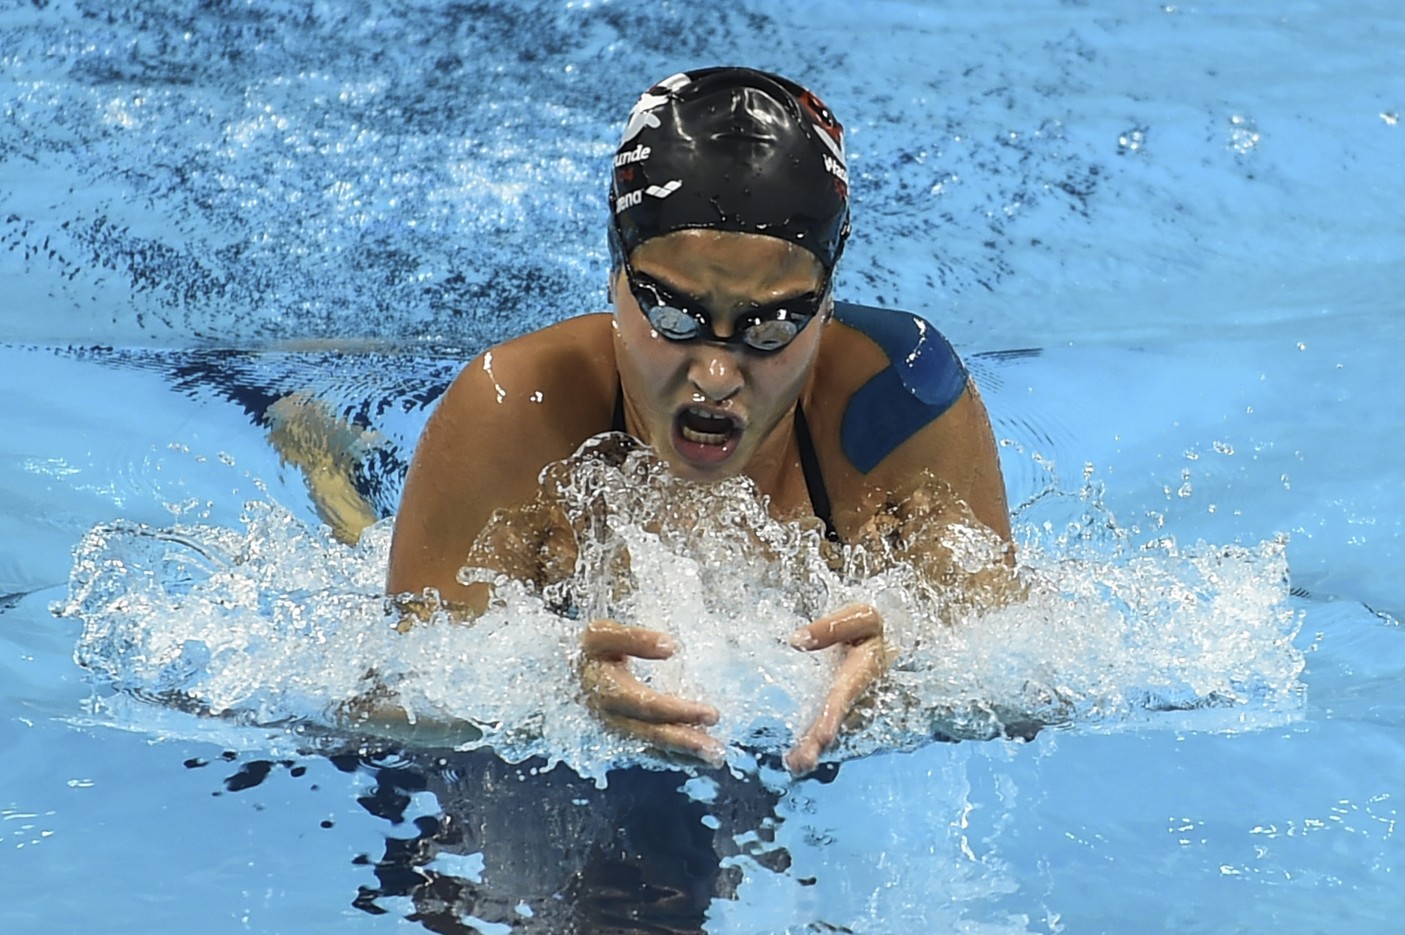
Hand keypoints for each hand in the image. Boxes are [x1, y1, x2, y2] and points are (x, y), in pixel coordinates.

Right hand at [579, 618, 725, 765]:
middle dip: (685, 742)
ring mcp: (615, 728)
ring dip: (683, 755)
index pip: (645, 704)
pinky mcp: (622, 734)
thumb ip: (635, 638)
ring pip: (651, 746)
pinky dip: (673, 757)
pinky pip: (649, 750)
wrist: (574, 666)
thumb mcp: (606, 633)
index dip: (678, 711)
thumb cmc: (596, 645)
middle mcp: (608, 715)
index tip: (713, 714)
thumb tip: (671, 647)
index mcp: (604, 687)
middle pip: (650, 733)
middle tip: (717, 750)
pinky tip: (696, 759)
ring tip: (715, 759)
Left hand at [784, 603, 886, 775]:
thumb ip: (830, 628)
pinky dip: (811, 744)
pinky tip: (794, 761)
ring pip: (830, 729)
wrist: (880, 638)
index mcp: (863, 670)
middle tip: (803, 760)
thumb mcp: (858, 617)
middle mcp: (857, 693)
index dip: (834, 714)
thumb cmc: (866, 625)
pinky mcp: (838, 708)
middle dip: (820, 741)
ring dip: (813, 748)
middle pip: (837, 720)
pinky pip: (824, 728)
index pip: (846, 694)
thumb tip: (796, 640)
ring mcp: (849, 704)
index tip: (824, 735)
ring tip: (795, 765)